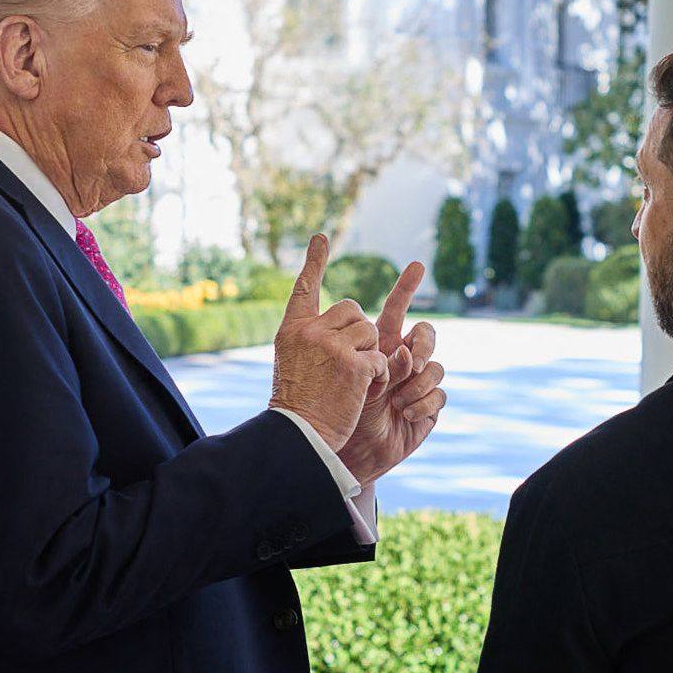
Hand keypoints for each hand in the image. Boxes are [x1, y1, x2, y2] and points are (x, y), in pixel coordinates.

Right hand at [270, 235, 387, 449]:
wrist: (299, 434)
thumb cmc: (297, 405)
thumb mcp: (292, 363)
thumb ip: (311, 340)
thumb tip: (345, 322)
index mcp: (292, 330)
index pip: (304, 288)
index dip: (314, 262)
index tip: (321, 238)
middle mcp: (311, 331)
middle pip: (352, 309)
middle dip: (359, 331)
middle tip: (349, 360)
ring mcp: (334, 346)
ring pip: (370, 332)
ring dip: (370, 354)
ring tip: (352, 379)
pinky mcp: (356, 364)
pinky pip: (381, 358)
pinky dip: (378, 375)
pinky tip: (362, 390)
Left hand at [337, 260, 446, 483]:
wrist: (347, 448)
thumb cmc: (337, 410)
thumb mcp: (347, 375)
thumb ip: (370, 356)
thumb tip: (402, 350)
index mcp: (381, 344)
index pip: (396, 309)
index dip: (406, 286)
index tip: (416, 264)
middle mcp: (403, 359)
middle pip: (427, 334)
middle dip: (424, 343)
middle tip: (410, 360)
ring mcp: (418, 383)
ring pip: (436, 367)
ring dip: (417, 383)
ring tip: (396, 401)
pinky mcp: (429, 407)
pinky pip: (440, 395)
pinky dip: (422, 403)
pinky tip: (404, 413)